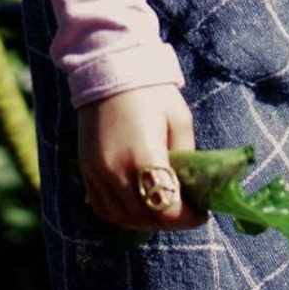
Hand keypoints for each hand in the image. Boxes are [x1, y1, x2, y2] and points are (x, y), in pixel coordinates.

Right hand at [76, 85, 207, 230]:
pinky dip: (122, 214)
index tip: (202, 213)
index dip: (188, 218)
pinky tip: (137, 204)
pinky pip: (102, 208)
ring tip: (164, 208)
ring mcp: (96, 173)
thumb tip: (191, 186)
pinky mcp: (86, 170)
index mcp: (143, 157)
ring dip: (146, 220)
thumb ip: (186, 158)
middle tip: (187, 211)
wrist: (109, 69)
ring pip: (122, 218)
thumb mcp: (179, 120)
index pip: (166, 209)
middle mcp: (115, 171)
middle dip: (170, 220)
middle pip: (145, 218)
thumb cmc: (151, 91)